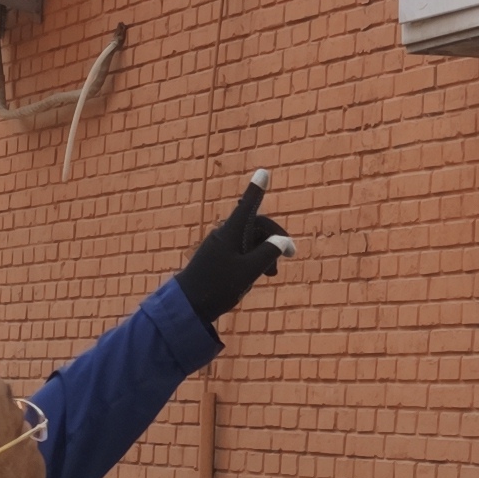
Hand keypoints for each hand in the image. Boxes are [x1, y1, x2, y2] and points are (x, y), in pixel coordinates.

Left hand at [176, 170, 295, 325]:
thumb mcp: (248, 271)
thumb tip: (283, 241)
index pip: (248, 206)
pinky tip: (258, 275)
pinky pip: (241, 250)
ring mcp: (220, 246)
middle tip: (290, 255)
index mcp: (230, 233)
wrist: (187, 305)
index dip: (257, 190)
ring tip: (272, 273)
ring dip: (265, 252)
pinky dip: (254, 259)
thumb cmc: (216, 286)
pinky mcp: (217, 258)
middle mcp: (224, 235)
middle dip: (274, 238)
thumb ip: (268, 254)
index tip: (263, 172)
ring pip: (250, 240)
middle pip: (256, 226)